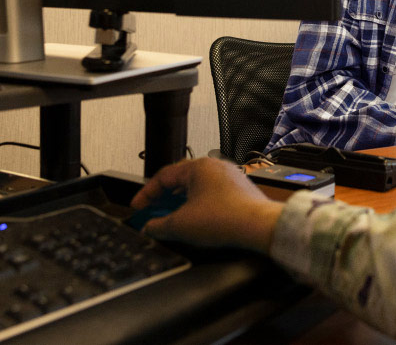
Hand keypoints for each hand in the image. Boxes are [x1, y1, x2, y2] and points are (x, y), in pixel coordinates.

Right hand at [130, 158, 284, 252]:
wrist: (258, 225)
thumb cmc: (226, 218)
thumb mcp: (181, 225)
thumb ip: (159, 225)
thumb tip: (150, 228)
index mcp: (198, 167)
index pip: (163, 176)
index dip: (146, 194)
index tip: (138, 207)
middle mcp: (214, 167)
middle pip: (180, 180)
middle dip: (163, 199)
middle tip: (153, 213)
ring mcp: (228, 177)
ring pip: (196, 188)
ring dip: (180, 203)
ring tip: (172, 219)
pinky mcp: (238, 190)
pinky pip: (211, 194)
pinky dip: (198, 205)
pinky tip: (195, 220)